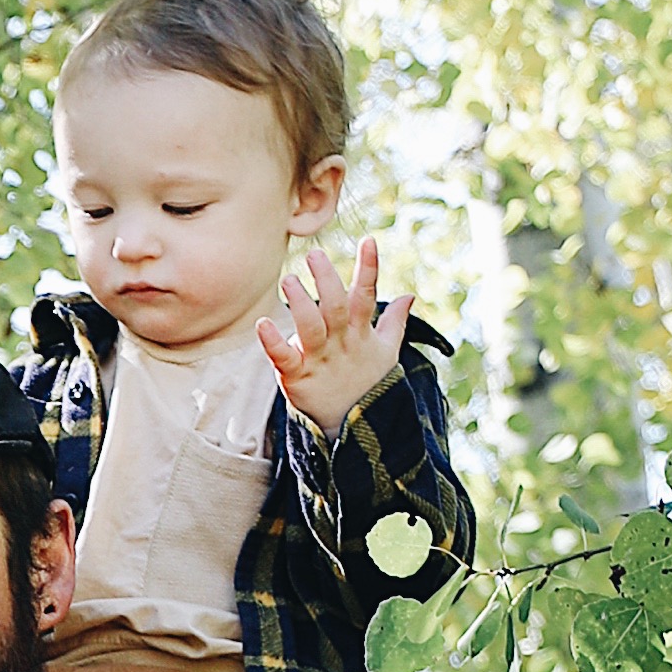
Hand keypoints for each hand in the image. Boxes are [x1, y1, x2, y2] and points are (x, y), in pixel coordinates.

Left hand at [260, 228, 409, 441]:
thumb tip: (409, 295)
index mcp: (361, 334)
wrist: (351, 430)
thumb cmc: (366, 384)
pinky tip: (263, 324)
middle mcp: (341, 345)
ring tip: (289, 280)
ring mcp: (319, 361)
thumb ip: (394, 322)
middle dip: (326, 281)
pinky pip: (284, 359)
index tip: (368, 241)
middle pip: (336, 308)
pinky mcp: (297, 378)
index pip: (367, 297)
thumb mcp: (384, 353)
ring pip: (311, 329)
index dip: (369, 269)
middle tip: (314, 254)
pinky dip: (273, 343)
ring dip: (300, 304)